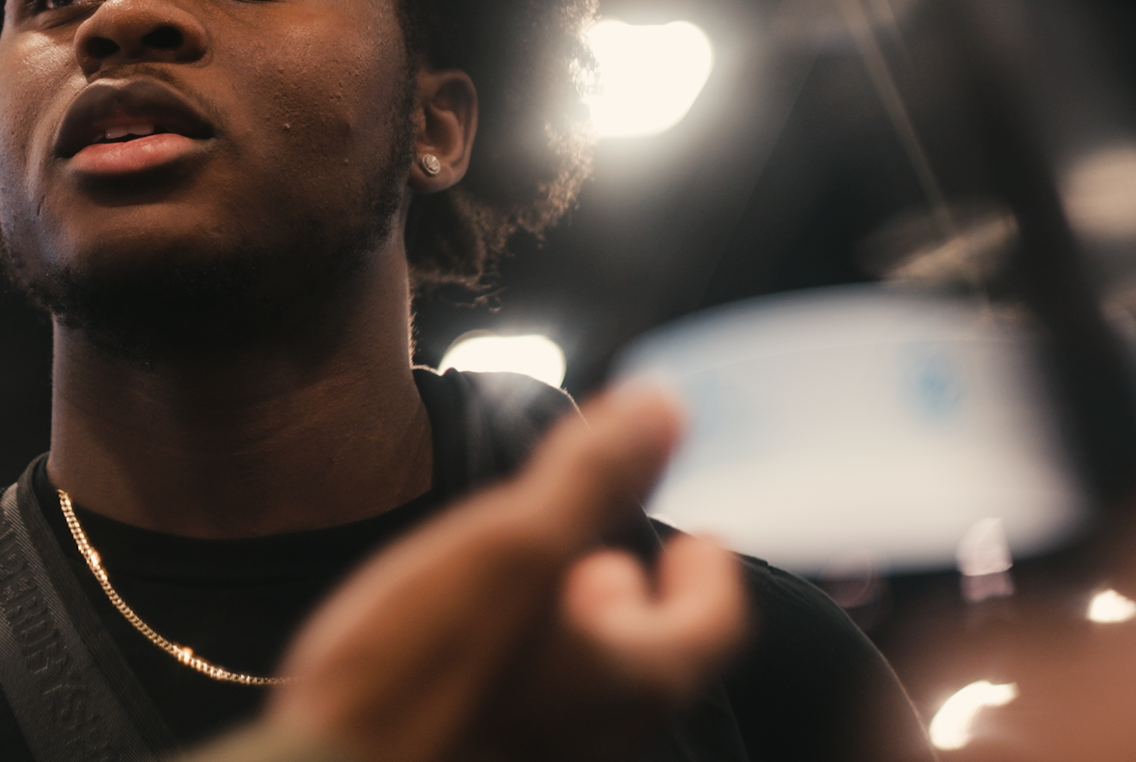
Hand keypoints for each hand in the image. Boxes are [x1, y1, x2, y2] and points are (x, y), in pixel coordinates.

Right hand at [268, 386, 746, 761]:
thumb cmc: (421, 671)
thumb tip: (666, 408)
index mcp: (629, 681)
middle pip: (654, 665)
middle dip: (641, 603)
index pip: (715, 626)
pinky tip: (475, 646)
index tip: (698, 540)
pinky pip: (535, 716)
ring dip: (582, 635)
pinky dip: (532, 668)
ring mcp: (541, 759)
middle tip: (614, 560)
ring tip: (540, 594)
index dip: (710, 575)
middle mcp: (600, 737)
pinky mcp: (482, 760)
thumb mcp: (510, 546)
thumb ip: (592, 477)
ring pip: (592, 696)